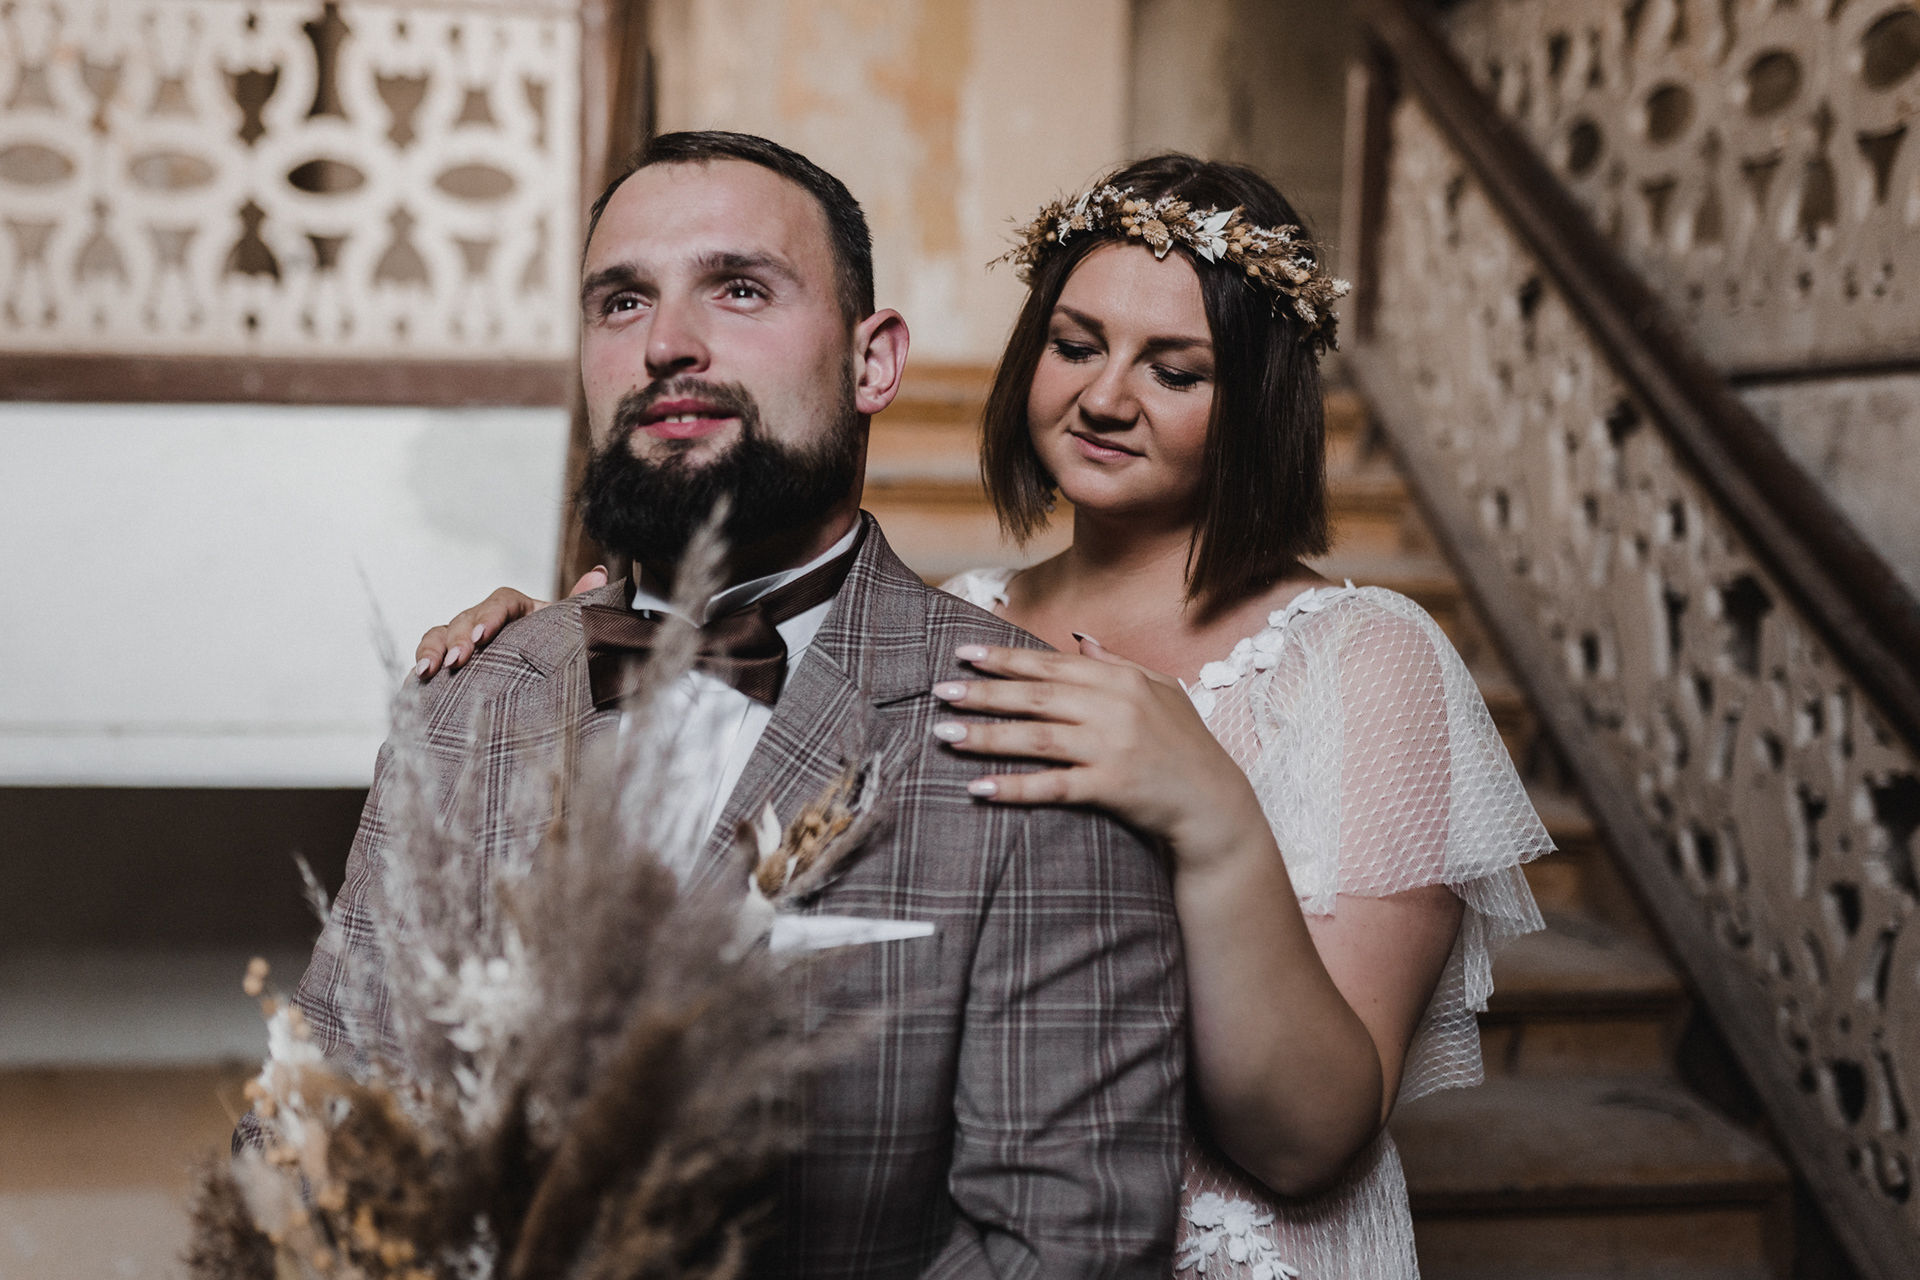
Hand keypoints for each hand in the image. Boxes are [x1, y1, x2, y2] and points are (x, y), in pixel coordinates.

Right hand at [414, 566, 606, 677]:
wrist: (546, 690)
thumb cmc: (559, 656)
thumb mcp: (571, 633)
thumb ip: (580, 607)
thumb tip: (599, 574)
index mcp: (520, 610)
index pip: (501, 602)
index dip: (490, 615)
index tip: (484, 635)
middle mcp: (489, 621)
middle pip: (466, 618)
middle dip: (458, 639)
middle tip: (457, 661)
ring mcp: (466, 642)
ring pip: (440, 634)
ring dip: (431, 650)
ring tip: (428, 673)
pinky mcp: (451, 663)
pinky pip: (429, 656)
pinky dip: (421, 664)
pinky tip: (417, 682)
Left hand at [931, 637, 1268, 864]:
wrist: (1214, 802)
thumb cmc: (1184, 744)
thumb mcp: (1160, 690)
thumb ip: (1115, 663)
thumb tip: (1077, 638)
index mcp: (1121, 679)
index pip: (1051, 665)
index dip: (1005, 659)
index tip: (964, 654)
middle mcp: (1114, 707)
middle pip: (1035, 697)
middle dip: (984, 692)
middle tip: (940, 691)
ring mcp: (1112, 747)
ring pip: (1036, 737)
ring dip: (987, 736)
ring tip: (945, 734)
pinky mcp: (1111, 786)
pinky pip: (1053, 786)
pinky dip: (1015, 787)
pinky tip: (980, 788)